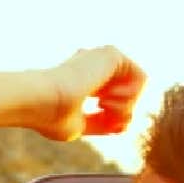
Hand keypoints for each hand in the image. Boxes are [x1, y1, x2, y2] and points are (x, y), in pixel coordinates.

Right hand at [0, 47, 145, 141]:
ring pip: (135, 86)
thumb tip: (122, 125)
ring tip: (105, 107)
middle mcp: (92, 66)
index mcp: (81, 80)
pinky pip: (141, 77)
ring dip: (126, 106)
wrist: (41, 100)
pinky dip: (132, 96)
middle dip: (124, 113)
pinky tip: (109, 99)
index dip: (116, 120)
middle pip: (126, 94)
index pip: (111, 100)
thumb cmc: (51, 116)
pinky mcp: (111, 54)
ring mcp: (100, 59)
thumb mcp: (78, 126)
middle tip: (106, 116)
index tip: (110, 128)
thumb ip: (99, 124)